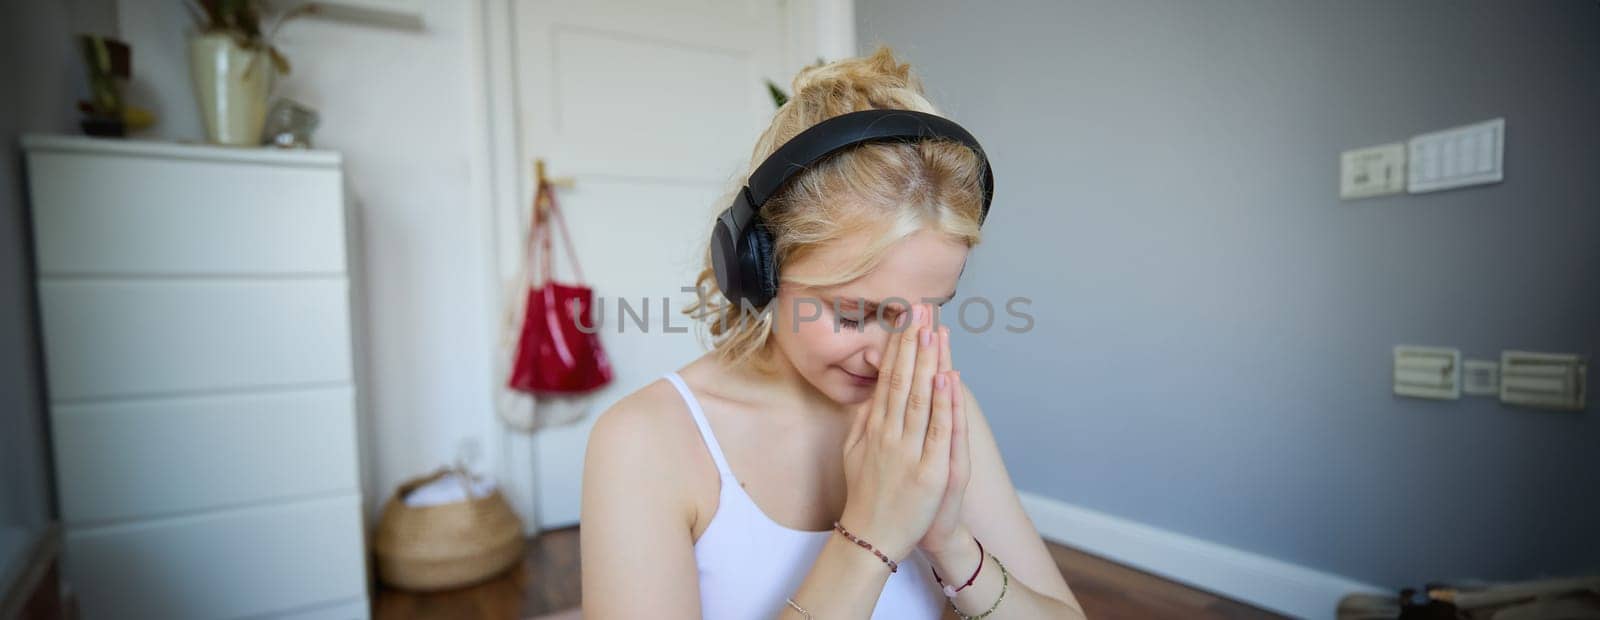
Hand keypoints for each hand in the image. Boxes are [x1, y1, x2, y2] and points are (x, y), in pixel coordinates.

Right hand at [839, 302, 960, 562]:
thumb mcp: (853, 454)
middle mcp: (888, 434)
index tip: (905, 320)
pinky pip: (937, 431)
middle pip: (902, 380)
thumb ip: (860, 424)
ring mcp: (908, 451)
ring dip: (927, 362)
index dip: (898, 348)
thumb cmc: (866, 497)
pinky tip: (945, 377)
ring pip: (919, 398)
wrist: (872, 538)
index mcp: (873, 428)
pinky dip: (942, 404)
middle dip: (913, 343)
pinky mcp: (929, 471)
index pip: (887, 379)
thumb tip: (868, 396)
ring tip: (933, 330)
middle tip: (920, 309)